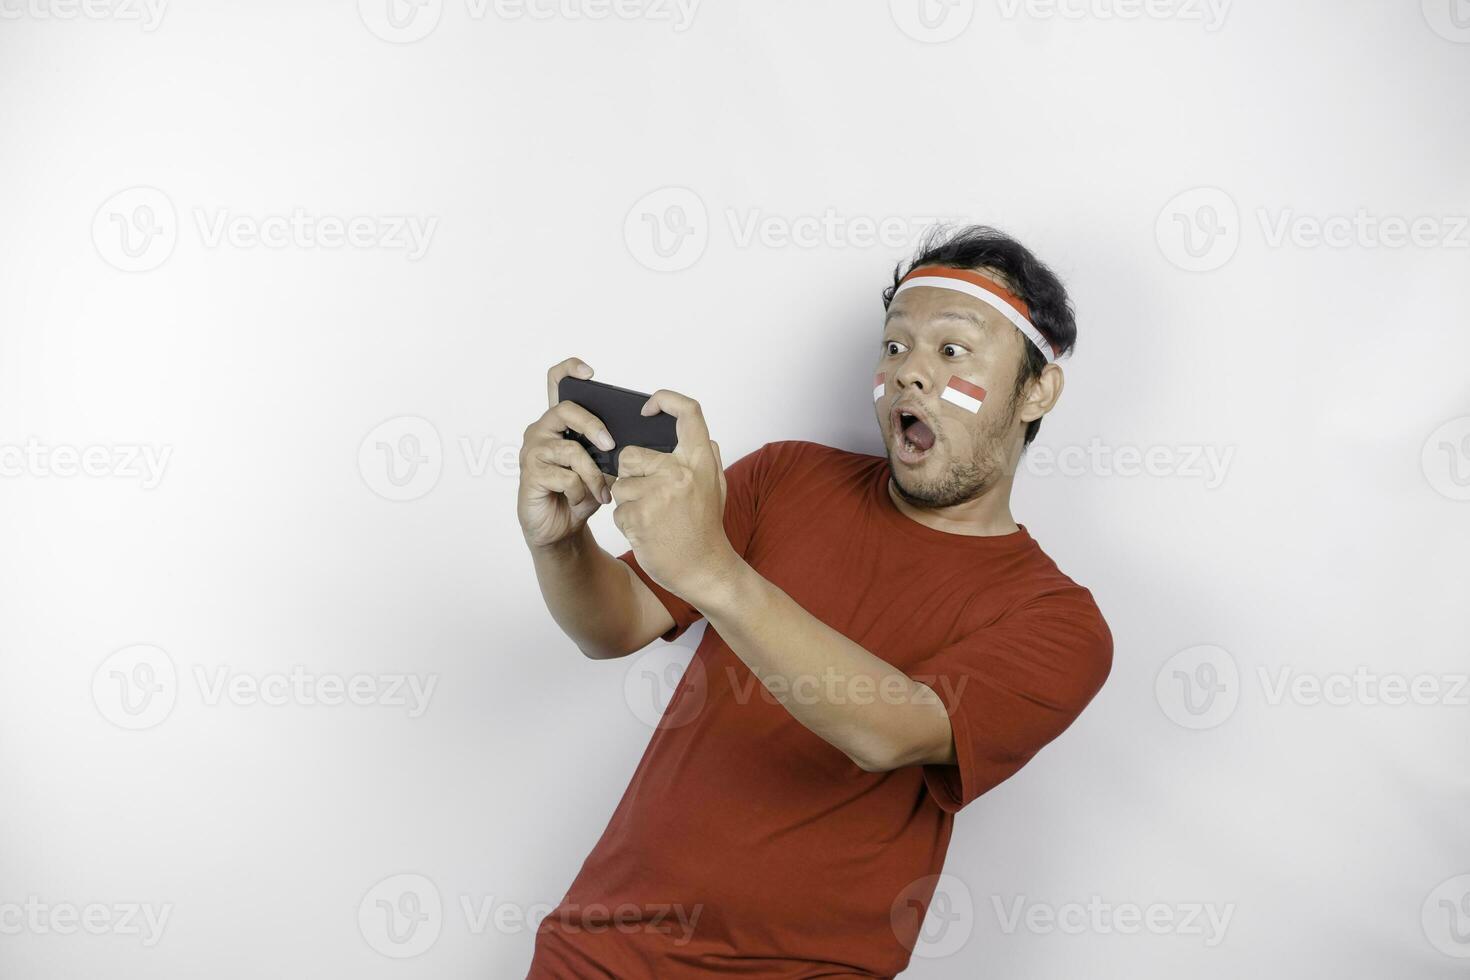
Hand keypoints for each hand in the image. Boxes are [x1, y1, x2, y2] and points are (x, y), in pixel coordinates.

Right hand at [517, 357, 617, 549]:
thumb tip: (631, 441)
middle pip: (566, 410)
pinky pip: (565, 476)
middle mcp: (541, 430)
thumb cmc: (580, 494)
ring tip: (602, 491)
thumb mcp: (601, 469)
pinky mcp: (530, 473)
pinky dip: (580, 491)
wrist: (560, 529)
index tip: (590, 372)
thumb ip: (608, 451)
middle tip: (610, 445)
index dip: (570, 370)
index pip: (556, 382)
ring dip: (593, 474)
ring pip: (571, 450)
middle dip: (593, 426)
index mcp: (558, 423)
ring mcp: (533, 451)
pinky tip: (580, 500)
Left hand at [610, 389, 735, 604]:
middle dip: (630, 474)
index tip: (647, 408)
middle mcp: (680, 472)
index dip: (665, 400)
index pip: (688, 411)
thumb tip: (700, 433)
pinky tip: (646, 532)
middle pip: (630, 454)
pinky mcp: (638, 517)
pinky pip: (617, 509)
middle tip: (648, 495)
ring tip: (652, 518)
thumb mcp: (716, 488)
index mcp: (700, 461)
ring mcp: (658, 494)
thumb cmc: (706, 529)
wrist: (704, 570)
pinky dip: (626, 522)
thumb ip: (707, 458)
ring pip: (620, 484)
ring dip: (628, 501)